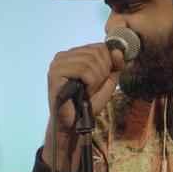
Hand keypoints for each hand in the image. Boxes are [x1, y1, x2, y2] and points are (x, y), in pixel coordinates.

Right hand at [42, 43, 124, 171]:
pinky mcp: (56, 73)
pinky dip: (90, 84)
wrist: (73, 124)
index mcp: (73, 54)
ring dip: (96, 81)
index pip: (99, 47)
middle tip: (93, 89)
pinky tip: (83, 92)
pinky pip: (84, 71)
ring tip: (87, 92)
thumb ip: (114, 66)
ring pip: (91, 61)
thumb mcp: (107, 82)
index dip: (108, 64)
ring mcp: (58, 63)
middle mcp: (63, 55)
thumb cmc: (86, 104)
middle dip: (102, 73)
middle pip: (97, 53)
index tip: (101, 81)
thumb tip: (117, 51)